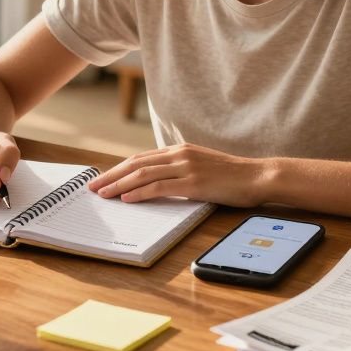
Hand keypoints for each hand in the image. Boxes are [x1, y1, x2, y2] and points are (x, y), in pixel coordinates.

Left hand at [86, 143, 267, 206]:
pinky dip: (139, 193)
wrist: (257, 176)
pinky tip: (126, 199)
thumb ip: (180, 170)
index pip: (142, 158)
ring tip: (103, 194)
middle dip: (111, 175)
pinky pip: (159, 187)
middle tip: (93, 186)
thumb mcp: (202, 167)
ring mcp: (186, 167)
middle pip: (136, 163)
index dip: (119, 168)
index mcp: (180, 150)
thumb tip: (158, 182)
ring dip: (119, 185)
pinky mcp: (193, 182)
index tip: (104, 178)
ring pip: (143, 174)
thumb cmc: (232, 176)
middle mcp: (180, 154)